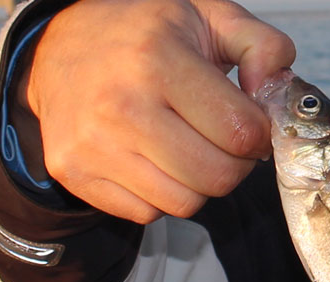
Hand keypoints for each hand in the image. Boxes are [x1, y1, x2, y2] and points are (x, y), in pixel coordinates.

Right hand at [22, 0, 294, 222]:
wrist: (57, 47)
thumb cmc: (145, 36)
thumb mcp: (208, 17)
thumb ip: (263, 46)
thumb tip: (272, 91)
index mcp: (157, 60)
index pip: (241, 132)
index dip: (260, 135)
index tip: (251, 125)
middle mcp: (120, 105)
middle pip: (218, 176)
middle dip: (235, 164)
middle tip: (224, 142)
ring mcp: (94, 145)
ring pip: (186, 204)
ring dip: (200, 184)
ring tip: (189, 148)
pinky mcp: (77, 174)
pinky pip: (148, 214)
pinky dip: (162, 196)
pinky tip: (155, 160)